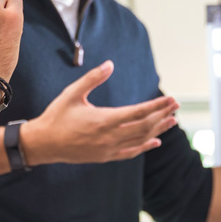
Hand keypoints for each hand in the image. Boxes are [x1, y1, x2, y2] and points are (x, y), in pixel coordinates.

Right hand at [22, 61, 180, 164]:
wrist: (43, 143)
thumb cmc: (57, 116)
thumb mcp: (72, 93)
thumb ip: (92, 78)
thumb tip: (110, 64)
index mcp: (103, 120)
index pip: (138, 113)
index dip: (156, 106)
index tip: (170, 100)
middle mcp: (109, 137)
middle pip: (144, 127)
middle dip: (162, 115)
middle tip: (176, 106)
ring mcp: (108, 149)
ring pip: (140, 140)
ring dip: (158, 130)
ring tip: (172, 121)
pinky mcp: (104, 157)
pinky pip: (130, 153)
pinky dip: (144, 147)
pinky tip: (155, 142)